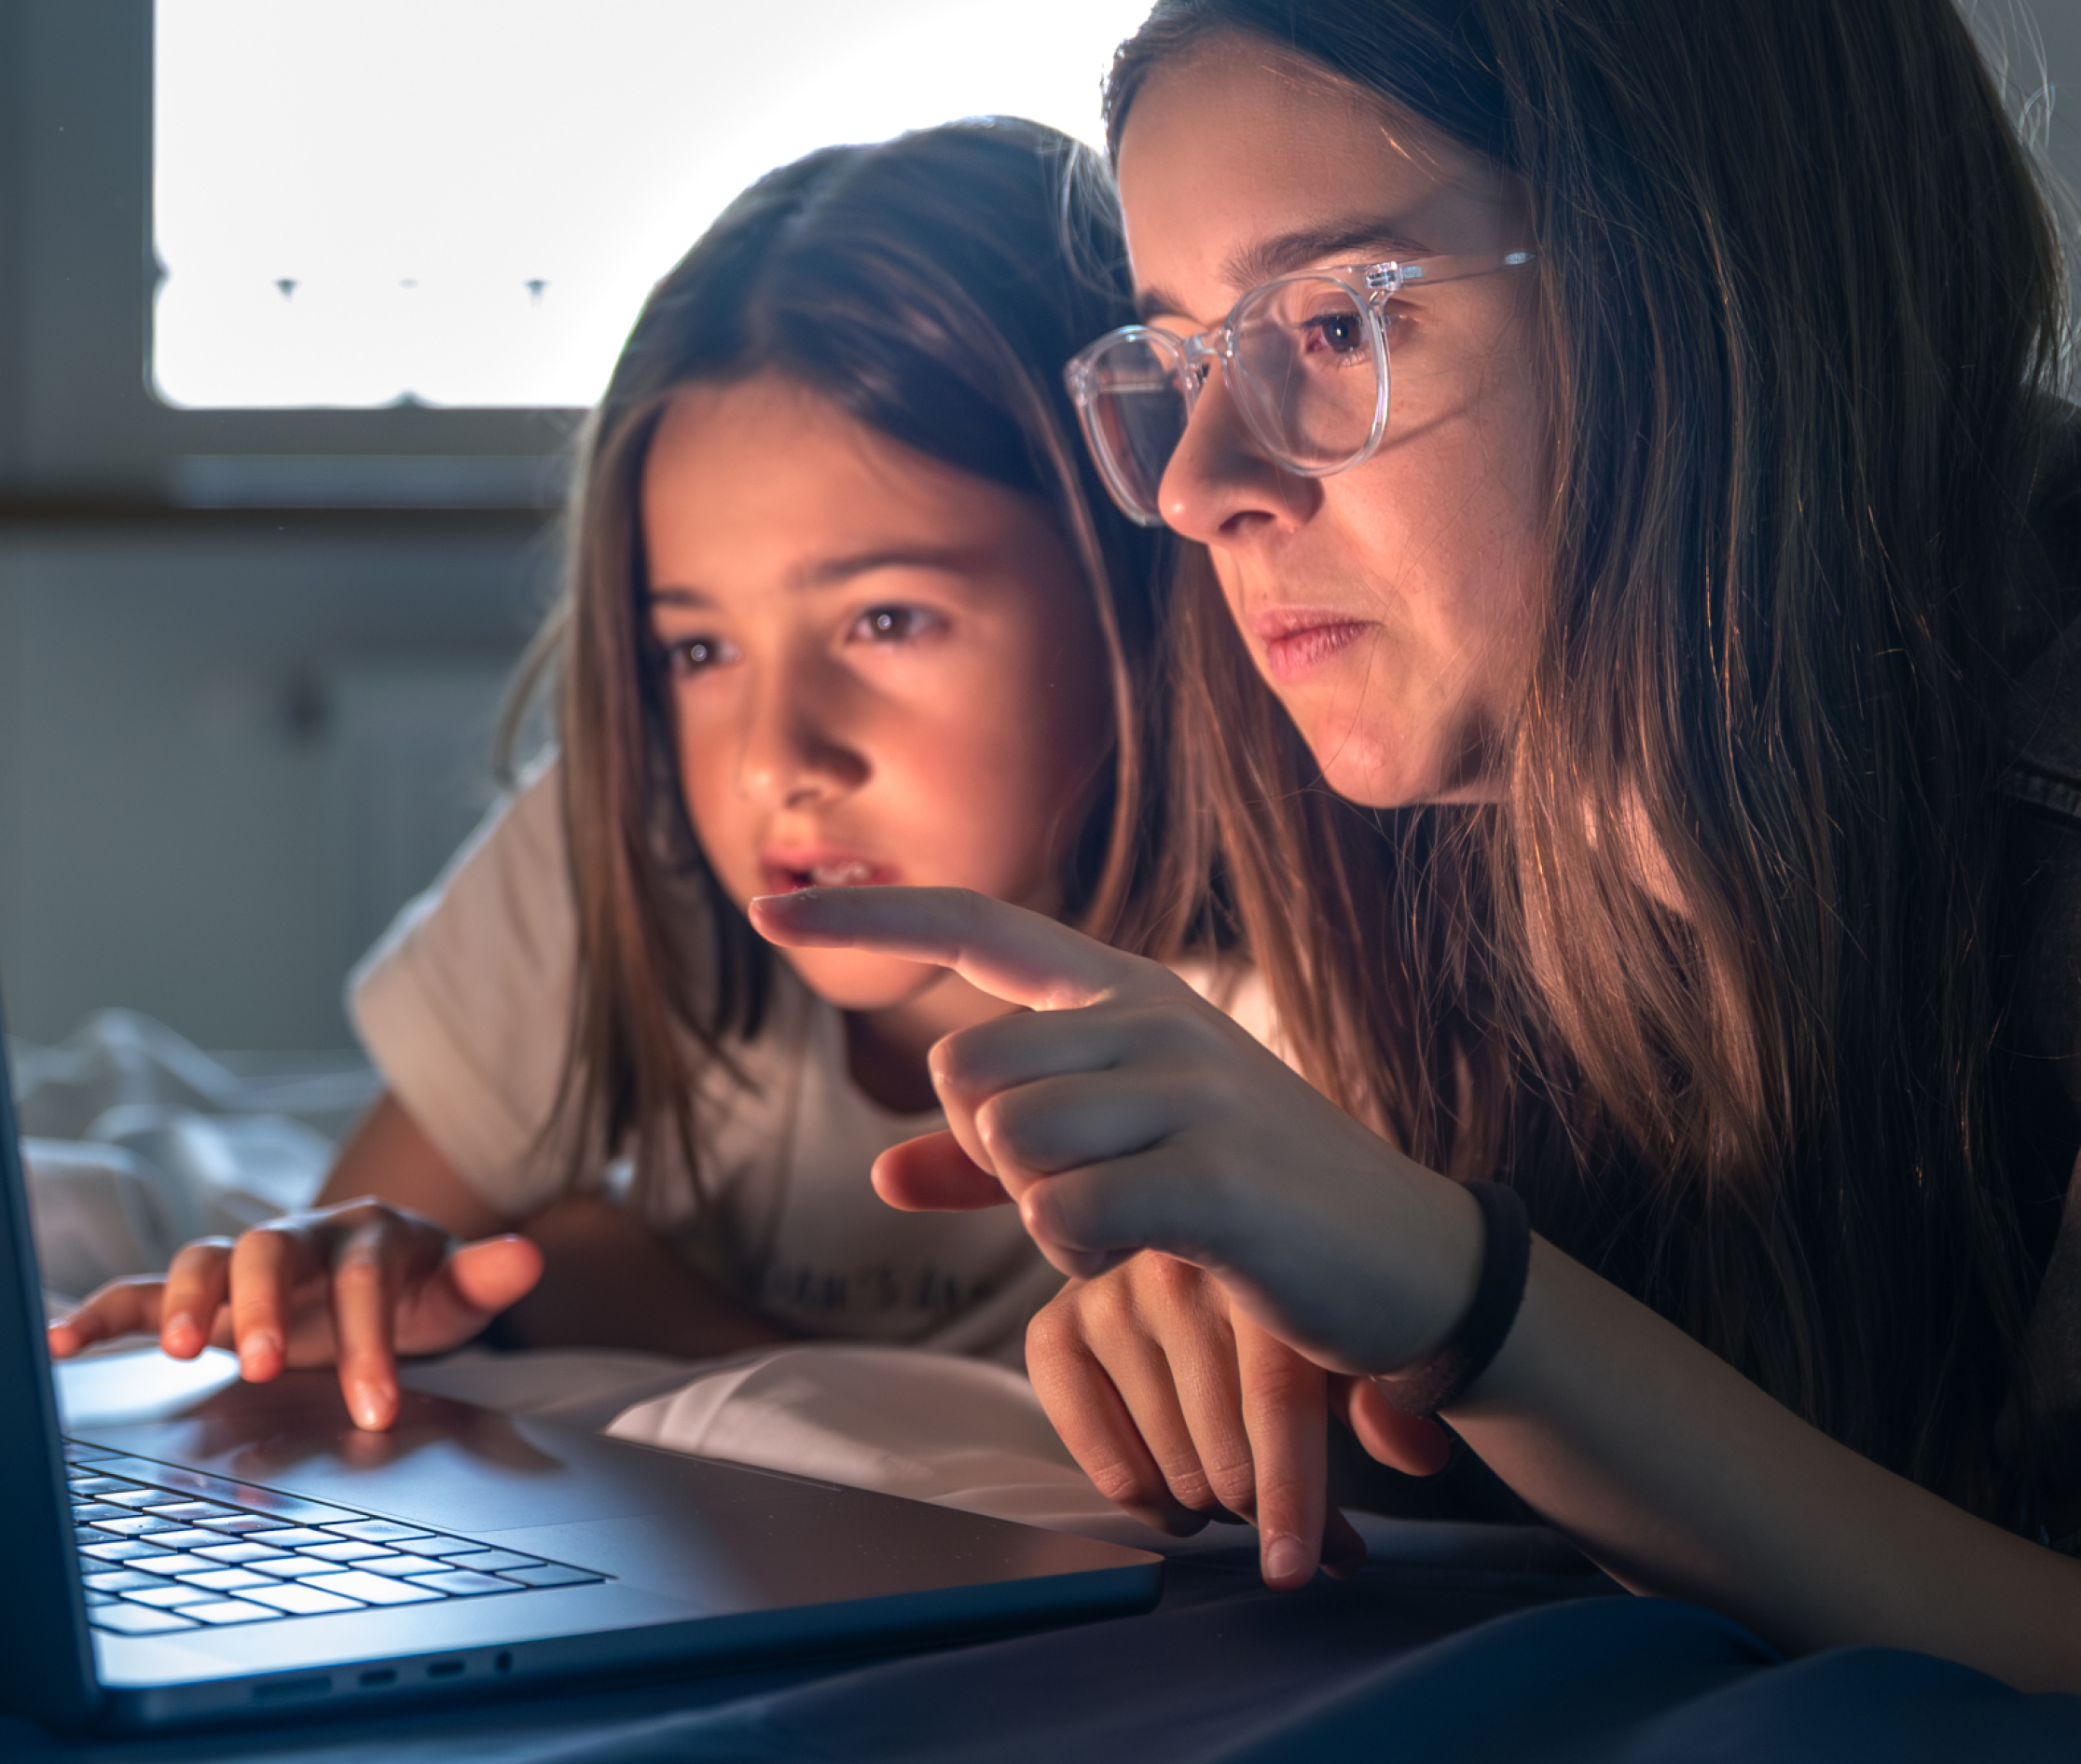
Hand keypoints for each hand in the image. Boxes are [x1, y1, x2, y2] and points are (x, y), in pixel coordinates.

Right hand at [43, 1199, 542, 1430]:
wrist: (376, 1269)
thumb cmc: (413, 1286)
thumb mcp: (453, 1289)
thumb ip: (482, 1277)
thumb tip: (524, 1256)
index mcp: (364, 1235)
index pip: (362, 1280)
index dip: (368, 1340)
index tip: (376, 1407)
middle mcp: (297, 1238)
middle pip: (269, 1252)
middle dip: (264, 1307)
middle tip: (266, 1367)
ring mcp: (243, 1262)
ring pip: (204, 1261)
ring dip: (189, 1302)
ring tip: (183, 1352)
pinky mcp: (203, 1293)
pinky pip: (140, 1293)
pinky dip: (100, 1313)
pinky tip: (61, 1343)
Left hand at [753, 885, 1483, 1381]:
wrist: (1406, 1264)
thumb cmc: (1247, 1203)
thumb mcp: (1119, 1158)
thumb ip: (998, 1164)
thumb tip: (881, 1174)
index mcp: (1125, 991)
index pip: (976, 925)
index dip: (869, 918)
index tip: (769, 911)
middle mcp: (1152, 1016)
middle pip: (962, 1069)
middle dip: (984, 1150)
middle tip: (1073, 1188)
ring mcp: (1189, 1089)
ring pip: (1006, 1141)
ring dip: (1035, 1210)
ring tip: (1121, 1222)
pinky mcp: (1213, 1177)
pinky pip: (1061, 1215)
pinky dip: (1075, 1253)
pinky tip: (1141, 1254)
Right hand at [1032, 1254, 1456, 1586]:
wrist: (1201, 1215)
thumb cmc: (1288, 1295)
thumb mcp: (1343, 1331)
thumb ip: (1377, 1394)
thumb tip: (1416, 1457)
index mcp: (1258, 1266)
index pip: (1275, 1403)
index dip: (1294, 1498)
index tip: (1299, 1569)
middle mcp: (1172, 1272)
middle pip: (1225, 1454)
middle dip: (1266, 1512)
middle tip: (1291, 1523)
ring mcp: (1106, 1299)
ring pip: (1173, 1470)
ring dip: (1211, 1511)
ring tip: (1234, 1492)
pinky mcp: (1053, 1329)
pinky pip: (1101, 1459)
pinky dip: (1143, 1498)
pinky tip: (1172, 1495)